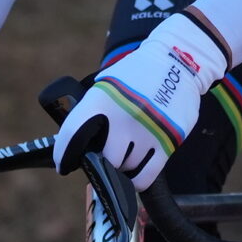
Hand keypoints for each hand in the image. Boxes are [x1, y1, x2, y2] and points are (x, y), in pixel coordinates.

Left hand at [55, 16, 227, 189]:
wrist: (177, 61)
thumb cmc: (136, 76)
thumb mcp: (106, 84)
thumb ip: (91, 111)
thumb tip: (77, 146)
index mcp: (102, 99)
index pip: (72, 135)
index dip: (64, 154)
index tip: (64, 164)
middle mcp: (123, 118)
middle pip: (103, 159)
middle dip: (102, 160)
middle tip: (104, 155)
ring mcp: (147, 132)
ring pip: (125, 169)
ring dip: (122, 166)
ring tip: (126, 151)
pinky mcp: (167, 143)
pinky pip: (144, 177)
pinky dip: (136, 179)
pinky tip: (134, 170)